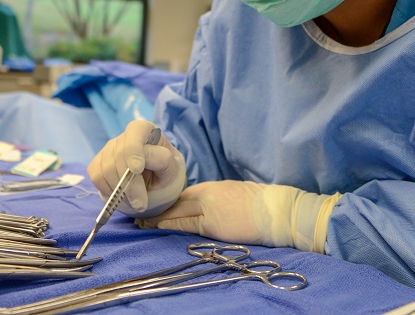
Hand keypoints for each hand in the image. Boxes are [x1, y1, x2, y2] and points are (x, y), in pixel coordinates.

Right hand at [87, 120, 185, 216]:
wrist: (155, 191)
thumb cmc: (166, 177)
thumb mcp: (172, 169)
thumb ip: (162, 160)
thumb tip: (140, 161)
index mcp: (146, 131)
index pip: (135, 131)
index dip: (134, 150)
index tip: (137, 170)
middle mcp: (125, 137)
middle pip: (119, 155)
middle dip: (130, 184)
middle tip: (141, 204)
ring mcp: (109, 149)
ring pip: (106, 168)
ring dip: (120, 191)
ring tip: (136, 202)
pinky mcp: (98, 164)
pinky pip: (96, 177)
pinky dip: (108, 191)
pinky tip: (122, 196)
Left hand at [137, 180, 341, 252]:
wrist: (277, 210)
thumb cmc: (261, 205)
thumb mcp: (235, 194)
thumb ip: (217, 199)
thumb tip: (205, 207)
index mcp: (213, 187)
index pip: (183, 193)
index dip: (166, 199)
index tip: (152, 204)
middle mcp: (207, 194)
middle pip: (175, 200)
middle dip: (156, 207)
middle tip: (137, 214)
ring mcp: (209, 208)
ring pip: (176, 211)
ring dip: (157, 217)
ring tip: (140, 223)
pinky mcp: (213, 224)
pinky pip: (186, 224)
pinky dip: (169, 224)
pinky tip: (157, 226)